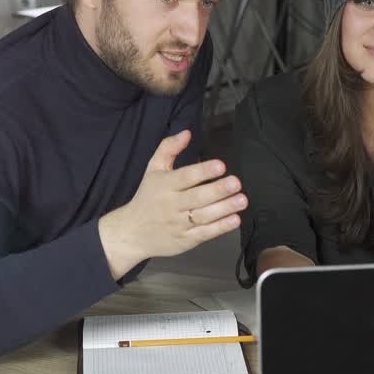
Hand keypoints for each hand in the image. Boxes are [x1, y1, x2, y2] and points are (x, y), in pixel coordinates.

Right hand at [98, 131, 247, 278]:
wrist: (132, 232)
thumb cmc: (147, 197)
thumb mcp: (153, 170)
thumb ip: (168, 148)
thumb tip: (187, 132)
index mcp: (164, 185)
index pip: (185, 177)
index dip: (203, 171)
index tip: (221, 166)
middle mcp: (171, 205)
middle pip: (197, 197)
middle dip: (218, 190)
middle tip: (236, 183)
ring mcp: (179, 224)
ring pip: (204, 216)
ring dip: (225, 208)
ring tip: (242, 200)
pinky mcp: (185, 240)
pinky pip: (205, 233)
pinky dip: (221, 227)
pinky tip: (235, 219)